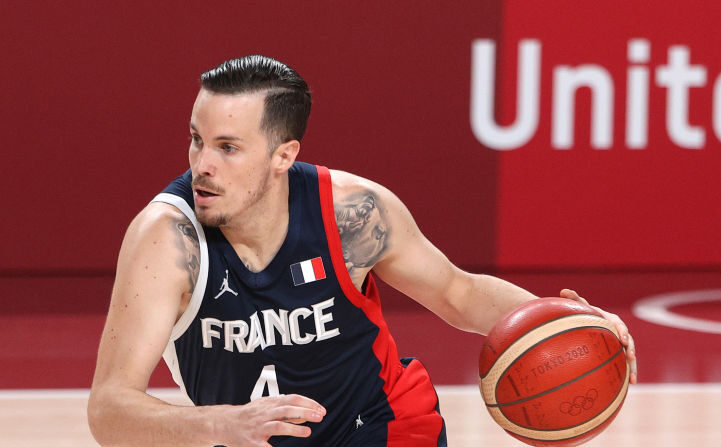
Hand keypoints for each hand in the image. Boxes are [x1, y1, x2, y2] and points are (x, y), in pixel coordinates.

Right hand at [210, 394, 325, 446]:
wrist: (224, 423)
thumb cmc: (249, 415)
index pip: (293, 399)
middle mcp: (264, 413)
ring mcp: (258, 427)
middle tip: (320, 417)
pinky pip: (266, 446)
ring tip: (308, 432)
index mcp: (270, 403)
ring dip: (294, 428)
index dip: (308, 403)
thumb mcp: (266, 407)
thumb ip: (285, 410)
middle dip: (305, 412)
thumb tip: (306, 414)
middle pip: (287, 409)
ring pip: (278, 425)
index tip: (321, 409)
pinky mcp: (253, 442)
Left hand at [559, 289, 637, 384]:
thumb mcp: (579, 306)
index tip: (622, 339)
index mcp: (611, 320)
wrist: (585, 323)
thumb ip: (573, 298)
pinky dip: (629, 372)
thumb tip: (563, 290)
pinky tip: (630, 384)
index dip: (622, 332)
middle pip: (629, 341)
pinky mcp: (618, 354)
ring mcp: (620, 344)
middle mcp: (619, 332)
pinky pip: (625, 364)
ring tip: (632, 379)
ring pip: (630, 355)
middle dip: (631, 350)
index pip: (619, 325)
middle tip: (630, 357)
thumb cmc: (581, 313)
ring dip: (633, 366)